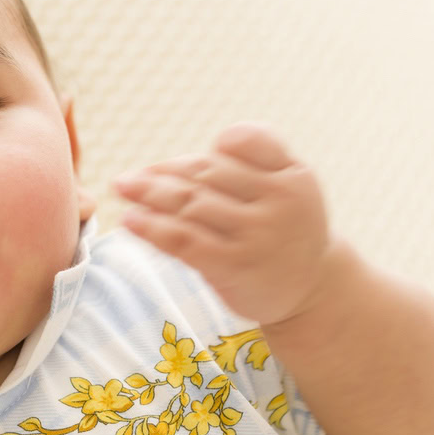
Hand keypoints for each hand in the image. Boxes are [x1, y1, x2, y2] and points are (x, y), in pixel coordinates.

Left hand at [111, 121, 335, 325]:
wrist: (311, 292)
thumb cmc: (285, 232)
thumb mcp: (289, 189)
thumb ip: (251, 163)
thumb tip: (180, 161)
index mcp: (292, 176)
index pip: (243, 142)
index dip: (210, 149)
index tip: (179, 164)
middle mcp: (279, 201)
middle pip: (207, 173)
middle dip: (163, 173)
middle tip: (129, 178)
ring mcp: (256, 234)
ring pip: (190, 203)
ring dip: (149, 194)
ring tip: (122, 189)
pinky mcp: (233, 265)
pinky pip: (183, 239)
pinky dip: (152, 227)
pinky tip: (130, 220)